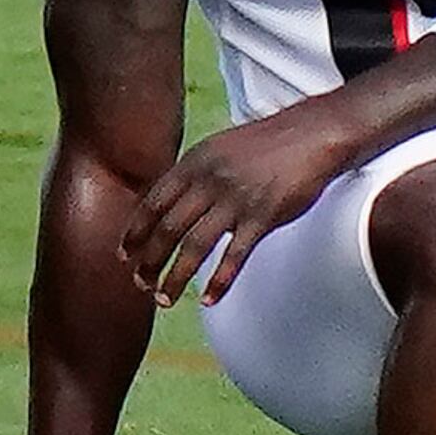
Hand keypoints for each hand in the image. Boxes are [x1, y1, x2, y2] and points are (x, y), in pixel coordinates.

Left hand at [123, 102, 358, 305]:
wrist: (311, 135)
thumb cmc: (265, 144)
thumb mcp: (217, 149)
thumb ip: (192, 175)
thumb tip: (168, 203)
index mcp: (195, 163)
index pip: (153, 203)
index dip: (136, 232)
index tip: (124, 255)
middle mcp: (210, 181)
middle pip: (168, 229)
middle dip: (149, 260)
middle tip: (140, 283)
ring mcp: (236, 200)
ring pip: (194, 247)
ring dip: (175, 277)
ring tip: (164, 299)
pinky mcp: (263, 218)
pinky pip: (234, 256)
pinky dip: (219, 281)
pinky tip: (207, 298)